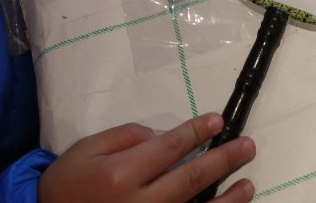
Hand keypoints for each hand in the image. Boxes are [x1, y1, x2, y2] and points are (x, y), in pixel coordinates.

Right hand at [38, 113, 255, 202]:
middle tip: (247, 146)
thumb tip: (164, 134)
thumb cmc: (67, 185)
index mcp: (121, 173)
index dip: (197, 131)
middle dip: (223, 160)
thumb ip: (126, 137)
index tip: (218, 121)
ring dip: (227, 199)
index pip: (170, 147)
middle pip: (191, 178)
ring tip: (249, 184)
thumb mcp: (86, 150)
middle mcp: (138, 202)